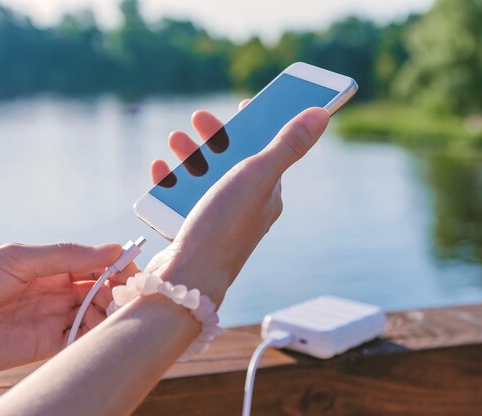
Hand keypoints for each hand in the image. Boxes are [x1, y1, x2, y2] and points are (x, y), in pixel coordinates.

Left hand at [0, 242, 136, 392]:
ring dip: (109, 311)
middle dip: (116, 288)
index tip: (131, 267)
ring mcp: (52, 317)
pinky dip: (96, 334)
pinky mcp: (47, 344)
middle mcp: (55, 290)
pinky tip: (103, 330)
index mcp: (49, 265)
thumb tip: (112, 249)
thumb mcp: (19, 259)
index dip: (114, 263)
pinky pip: (80, 338)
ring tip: (115, 311)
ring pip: (94, 313)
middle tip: (127, 292)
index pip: (93, 262)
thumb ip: (66, 255)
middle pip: (99, 288)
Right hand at [143, 99, 329, 304]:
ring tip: (175, 140)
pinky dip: (171, 181)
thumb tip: (322, 113)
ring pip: (204, 177)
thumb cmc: (225, 227)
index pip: (267, 150)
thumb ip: (288, 144)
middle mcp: (245, 206)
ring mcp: (218, 219)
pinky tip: (160, 171)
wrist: (188, 279)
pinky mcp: (193, 230)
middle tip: (199, 119)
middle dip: (215, 136)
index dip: (258, 125)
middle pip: (232, 160)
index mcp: (267, 193)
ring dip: (190, 154)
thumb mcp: (258, 177)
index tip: (244, 106)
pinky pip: (182, 198)